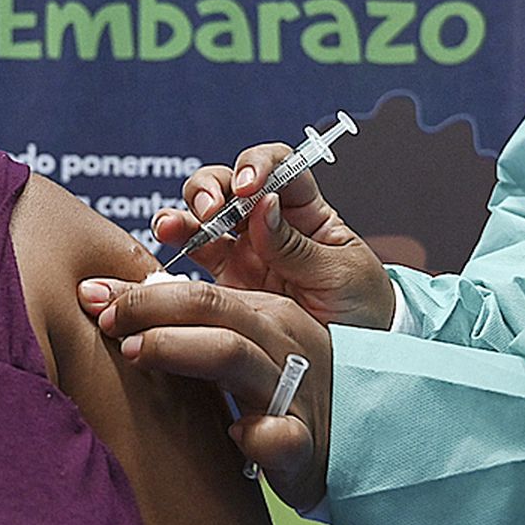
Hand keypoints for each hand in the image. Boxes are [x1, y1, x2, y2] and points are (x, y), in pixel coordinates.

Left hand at [90, 277, 334, 512]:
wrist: (356, 437)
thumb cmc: (281, 386)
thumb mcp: (245, 341)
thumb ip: (194, 320)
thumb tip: (118, 297)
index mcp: (265, 313)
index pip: (195, 290)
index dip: (138, 291)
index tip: (91, 294)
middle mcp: (279, 341)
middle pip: (210, 308)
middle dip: (148, 308)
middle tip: (104, 320)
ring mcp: (294, 389)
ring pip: (235, 355)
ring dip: (180, 349)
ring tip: (135, 354)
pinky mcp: (304, 442)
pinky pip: (282, 434)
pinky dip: (256, 434)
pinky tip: (233, 433)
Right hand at [158, 143, 393, 329]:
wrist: (352, 358)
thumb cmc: (360, 306)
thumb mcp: (339, 274)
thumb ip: (296, 245)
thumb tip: (262, 203)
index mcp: (305, 210)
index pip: (278, 167)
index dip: (258, 166)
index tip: (248, 187)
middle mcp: (267, 223)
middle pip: (229, 182)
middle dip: (212, 187)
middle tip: (210, 211)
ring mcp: (242, 250)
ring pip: (202, 213)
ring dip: (184, 212)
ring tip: (171, 227)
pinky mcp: (223, 281)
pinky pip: (191, 256)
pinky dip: (173, 245)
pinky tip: (163, 245)